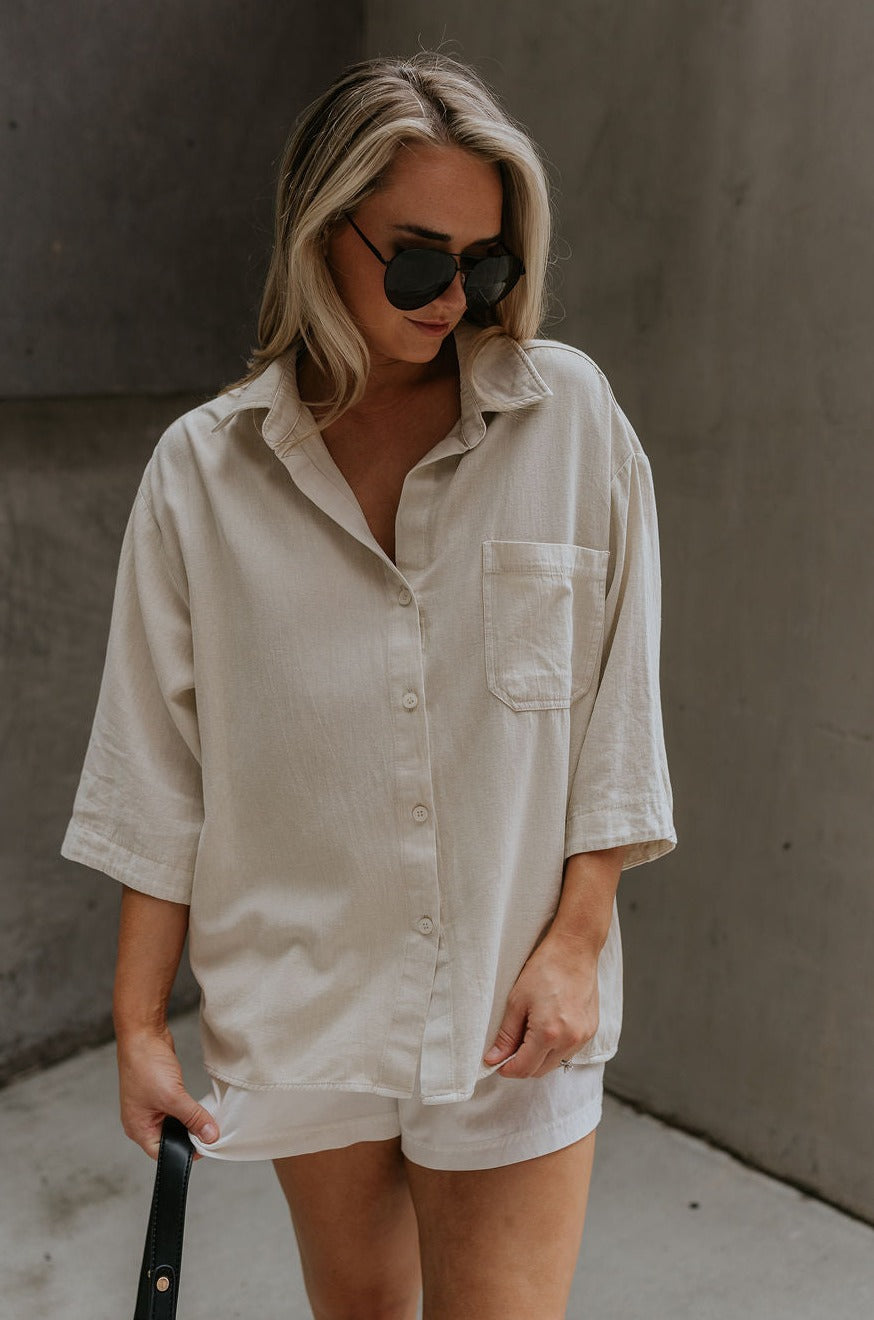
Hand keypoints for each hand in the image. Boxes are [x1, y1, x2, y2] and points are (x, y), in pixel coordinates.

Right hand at [116, 1025, 218, 1159]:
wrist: (142, 1034)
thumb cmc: (145, 1065)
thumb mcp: (173, 1096)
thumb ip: (192, 1118)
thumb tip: (210, 1135)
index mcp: (138, 1128)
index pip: (162, 1152)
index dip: (183, 1152)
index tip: (206, 1146)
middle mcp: (142, 1120)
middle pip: (170, 1138)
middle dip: (189, 1135)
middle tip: (209, 1132)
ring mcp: (151, 1105)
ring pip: (175, 1122)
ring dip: (190, 1120)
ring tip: (206, 1118)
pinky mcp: (160, 1092)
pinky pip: (177, 1107)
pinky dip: (188, 1108)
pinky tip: (199, 1105)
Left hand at [483, 930, 599, 1077]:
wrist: (574, 950)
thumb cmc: (545, 969)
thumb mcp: (516, 1001)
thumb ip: (505, 1035)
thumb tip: (493, 1058)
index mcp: (548, 1033)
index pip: (524, 1068)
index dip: (506, 1069)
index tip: (497, 1063)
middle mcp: (569, 1040)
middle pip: (540, 1071)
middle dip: (522, 1065)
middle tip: (509, 1048)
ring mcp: (583, 1036)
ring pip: (555, 1063)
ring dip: (539, 1057)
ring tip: (529, 1033)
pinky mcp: (591, 1030)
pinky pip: (569, 1051)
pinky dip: (555, 1048)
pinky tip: (547, 1029)